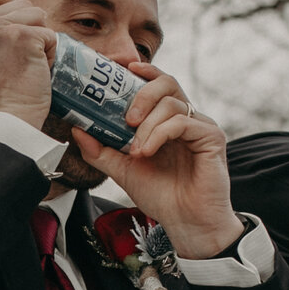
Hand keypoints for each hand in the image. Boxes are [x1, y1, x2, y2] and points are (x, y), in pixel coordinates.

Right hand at [0, 0, 55, 129]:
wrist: (7, 120)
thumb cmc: (0, 94)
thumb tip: (18, 10)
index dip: (12, 7)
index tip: (16, 33)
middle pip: (22, 2)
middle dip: (31, 27)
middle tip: (21, 59)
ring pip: (38, 15)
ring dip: (42, 39)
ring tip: (29, 65)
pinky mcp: (23, 36)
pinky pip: (51, 34)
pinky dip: (51, 53)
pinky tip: (38, 71)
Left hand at [70, 65, 244, 258]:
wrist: (186, 223)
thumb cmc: (161, 196)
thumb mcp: (122, 170)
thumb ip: (100, 150)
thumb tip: (77, 128)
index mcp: (167, 120)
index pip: (157, 83)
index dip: (142, 69)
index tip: (121, 66)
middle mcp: (187, 117)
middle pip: (167, 82)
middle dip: (142, 94)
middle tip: (127, 119)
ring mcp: (201, 126)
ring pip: (172, 103)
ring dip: (147, 125)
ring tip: (135, 149)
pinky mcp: (212, 137)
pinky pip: (183, 122)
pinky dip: (160, 134)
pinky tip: (147, 152)